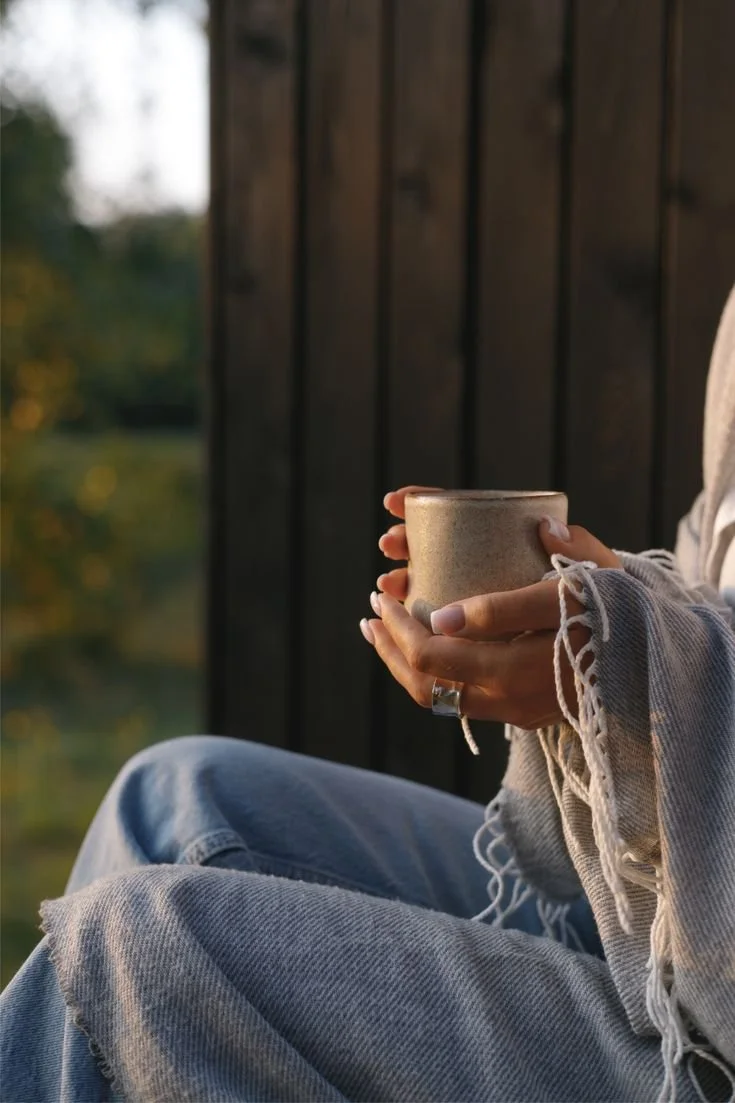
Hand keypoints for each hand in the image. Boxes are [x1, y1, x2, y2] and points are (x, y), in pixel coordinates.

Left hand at [362, 488, 621, 729]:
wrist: (659, 657)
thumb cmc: (618, 610)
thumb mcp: (574, 590)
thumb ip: (511, 600)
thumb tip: (446, 611)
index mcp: (516, 669)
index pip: (431, 655)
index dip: (397, 626)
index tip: (381, 593)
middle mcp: (508, 699)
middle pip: (424, 687)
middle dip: (389, 648)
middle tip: (371, 611)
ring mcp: (515, 711)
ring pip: (440, 700)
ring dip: (404, 665)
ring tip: (382, 632)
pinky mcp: (523, 712)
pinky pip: (461, 700)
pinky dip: (433, 674)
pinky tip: (426, 646)